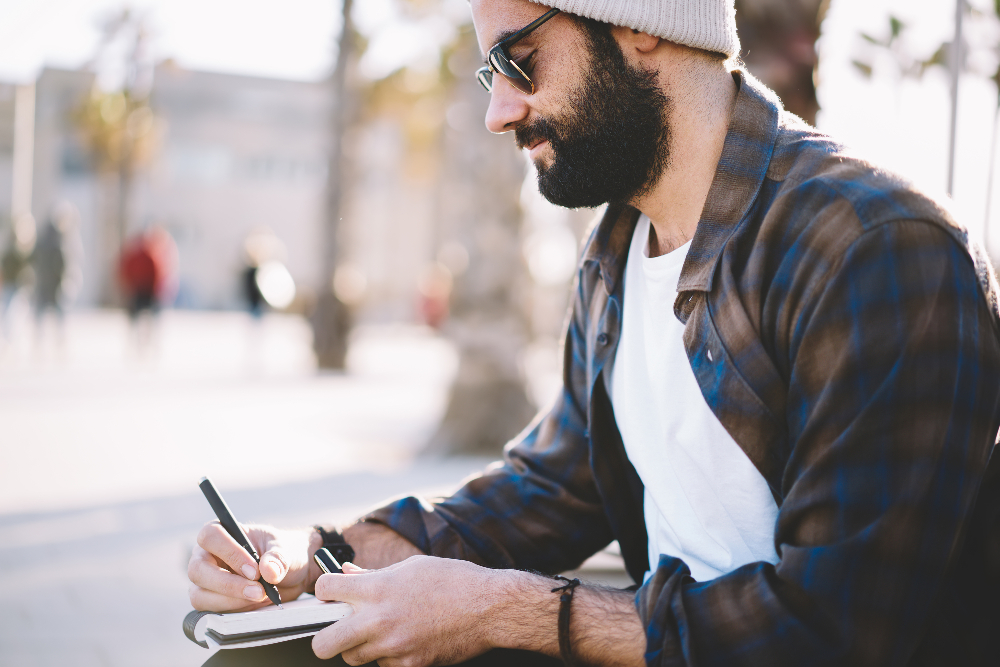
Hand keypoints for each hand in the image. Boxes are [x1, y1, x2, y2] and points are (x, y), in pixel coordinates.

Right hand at [188, 522, 317, 611]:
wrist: (288, 574)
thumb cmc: (280, 553)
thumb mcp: (285, 549)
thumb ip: (278, 558)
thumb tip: (269, 571)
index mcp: (221, 532)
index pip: (211, 536)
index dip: (230, 553)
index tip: (255, 571)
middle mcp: (205, 555)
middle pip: (198, 570)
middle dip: (229, 584)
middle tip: (259, 591)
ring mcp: (204, 581)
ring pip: (201, 596)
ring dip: (233, 601)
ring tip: (262, 597)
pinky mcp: (210, 602)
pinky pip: (211, 612)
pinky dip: (235, 612)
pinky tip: (256, 604)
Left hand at [311, 556, 518, 665]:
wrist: (488, 607)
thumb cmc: (453, 580)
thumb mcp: (411, 567)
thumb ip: (373, 574)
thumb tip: (347, 573)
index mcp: (378, 588)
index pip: (324, 589)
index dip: (324, 590)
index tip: (330, 594)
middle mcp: (379, 620)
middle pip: (324, 643)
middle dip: (324, 636)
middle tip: (336, 629)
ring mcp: (393, 646)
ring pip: (353, 658)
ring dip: (359, 647)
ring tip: (377, 632)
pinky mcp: (409, 665)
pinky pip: (383, 665)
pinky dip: (388, 656)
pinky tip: (404, 641)